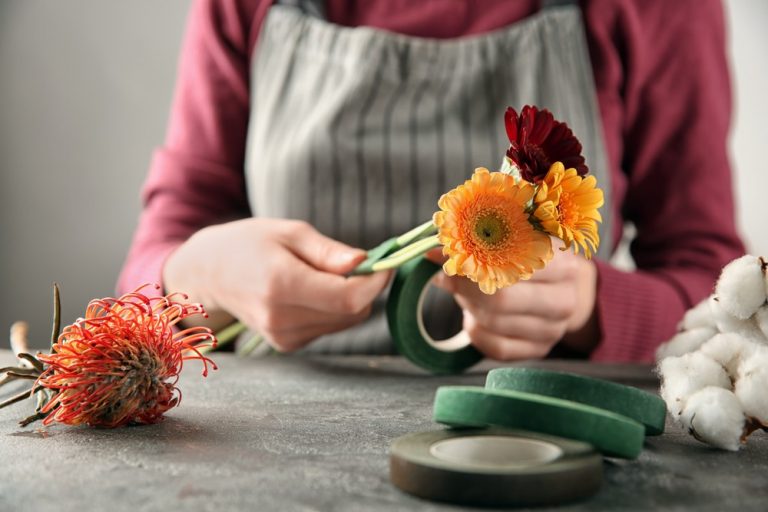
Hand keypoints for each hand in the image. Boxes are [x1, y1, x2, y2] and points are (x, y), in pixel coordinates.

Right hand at [163, 218, 390, 351]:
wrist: (210, 273)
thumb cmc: (250, 243)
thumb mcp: (289, 232)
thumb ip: (329, 251)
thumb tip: (365, 263)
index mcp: (282, 284)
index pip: (348, 298)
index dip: (375, 282)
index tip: (383, 264)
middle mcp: (281, 317)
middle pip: (352, 312)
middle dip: (363, 287)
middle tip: (349, 262)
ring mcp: (283, 336)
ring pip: (345, 321)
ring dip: (346, 298)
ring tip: (318, 274)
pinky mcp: (286, 344)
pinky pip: (330, 327)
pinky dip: (331, 309)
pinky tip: (307, 292)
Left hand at [430, 244, 598, 359]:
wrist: (561, 289)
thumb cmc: (529, 259)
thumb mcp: (513, 242)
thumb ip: (477, 242)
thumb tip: (432, 252)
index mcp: (563, 264)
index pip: (512, 266)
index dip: (475, 262)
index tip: (451, 260)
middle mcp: (565, 300)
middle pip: (500, 300)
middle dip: (467, 289)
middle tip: (451, 280)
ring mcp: (554, 330)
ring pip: (494, 323)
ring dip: (470, 307)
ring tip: (467, 294)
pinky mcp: (540, 350)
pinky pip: (496, 348)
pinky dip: (476, 332)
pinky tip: (474, 319)